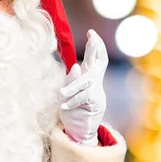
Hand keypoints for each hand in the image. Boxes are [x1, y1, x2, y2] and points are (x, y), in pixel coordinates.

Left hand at [59, 29, 107, 146]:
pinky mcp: (95, 103)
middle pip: (98, 61)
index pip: (95, 57)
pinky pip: (82, 97)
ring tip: (62, 94)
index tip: (91, 32)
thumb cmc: (72, 108)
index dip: (96, 45)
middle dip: (95, 48)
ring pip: (85, 82)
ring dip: (73, 87)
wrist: (80, 129)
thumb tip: (76, 65)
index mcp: (88, 76)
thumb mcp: (66, 92)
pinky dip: (73, 101)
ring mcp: (96, 91)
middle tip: (93, 37)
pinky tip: (64, 106)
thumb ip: (71, 79)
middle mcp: (94, 81)